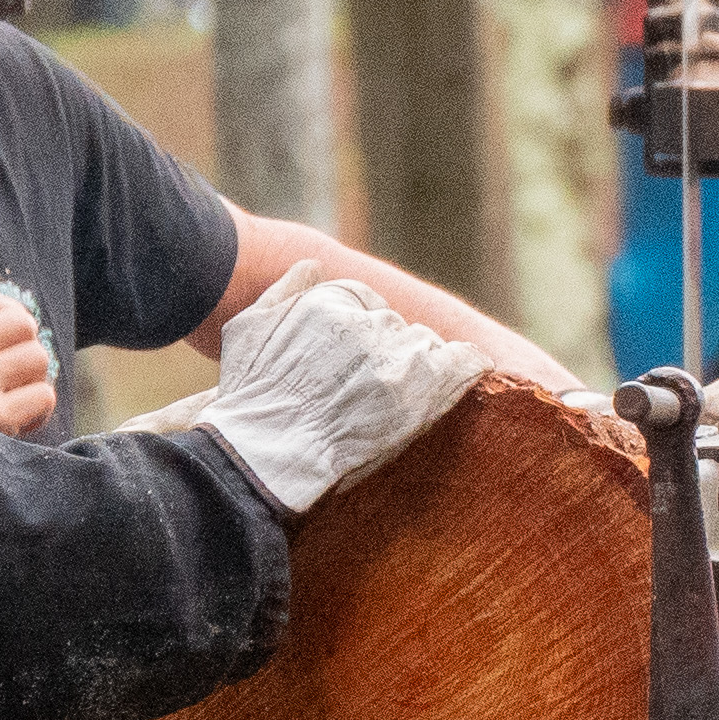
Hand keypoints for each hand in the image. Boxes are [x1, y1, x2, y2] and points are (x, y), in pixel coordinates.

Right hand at [0, 277, 58, 435]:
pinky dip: (38, 407)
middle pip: (20, 323)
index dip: (4, 310)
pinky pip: (42, 397)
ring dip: (32, 375)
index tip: (2, 332)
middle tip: (13, 361)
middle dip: (23, 341)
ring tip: (14, 390)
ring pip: (37, 358)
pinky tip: (19, 417)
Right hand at [197, 275, 481, 516]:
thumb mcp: (249, 328)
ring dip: (421, 366)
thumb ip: (285, 291)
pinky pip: (464, 362)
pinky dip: (468, 366)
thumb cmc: (250, 398)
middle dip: (388, 350)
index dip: (362, 330)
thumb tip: (312, 266)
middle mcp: (367, 323)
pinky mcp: (422, 391)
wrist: (267, 454)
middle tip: (372, 386)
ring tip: (404, 394)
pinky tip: (469, 372)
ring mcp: (397, 356)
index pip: (365, 302)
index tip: (355, 359)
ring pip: (426, 345)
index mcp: (330, 302)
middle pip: (396, 326)